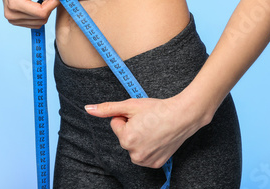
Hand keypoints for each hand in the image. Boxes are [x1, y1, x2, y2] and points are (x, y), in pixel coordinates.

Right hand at [0, 0, 66, 28]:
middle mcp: (11, 15)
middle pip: (41, 19)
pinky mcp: (15, 21)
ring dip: (45, 12)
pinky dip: (39, 15)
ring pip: (39, 23)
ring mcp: (12, 20)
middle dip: (49, 7)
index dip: (53, 4)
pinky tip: (37, 4)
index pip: (42, 12)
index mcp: (15, 3)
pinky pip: (34, 24)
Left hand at [84, 93, 211, 168]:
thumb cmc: (157, 109)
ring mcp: (146, 161)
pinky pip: (144, 154)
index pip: (116, 124)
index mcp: (126, 139)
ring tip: (153, 129)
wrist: (182, 116)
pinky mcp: (155, 164)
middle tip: (147, 121)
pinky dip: (149, 146)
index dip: (127, 116)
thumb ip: (107, 109)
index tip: (140, 115)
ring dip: (139, 137)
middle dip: (132, 128)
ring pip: (133, 146)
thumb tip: (87, 108)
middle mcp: (134, 154)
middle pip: (124, 137)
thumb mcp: (129, 105)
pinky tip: (157, 138)